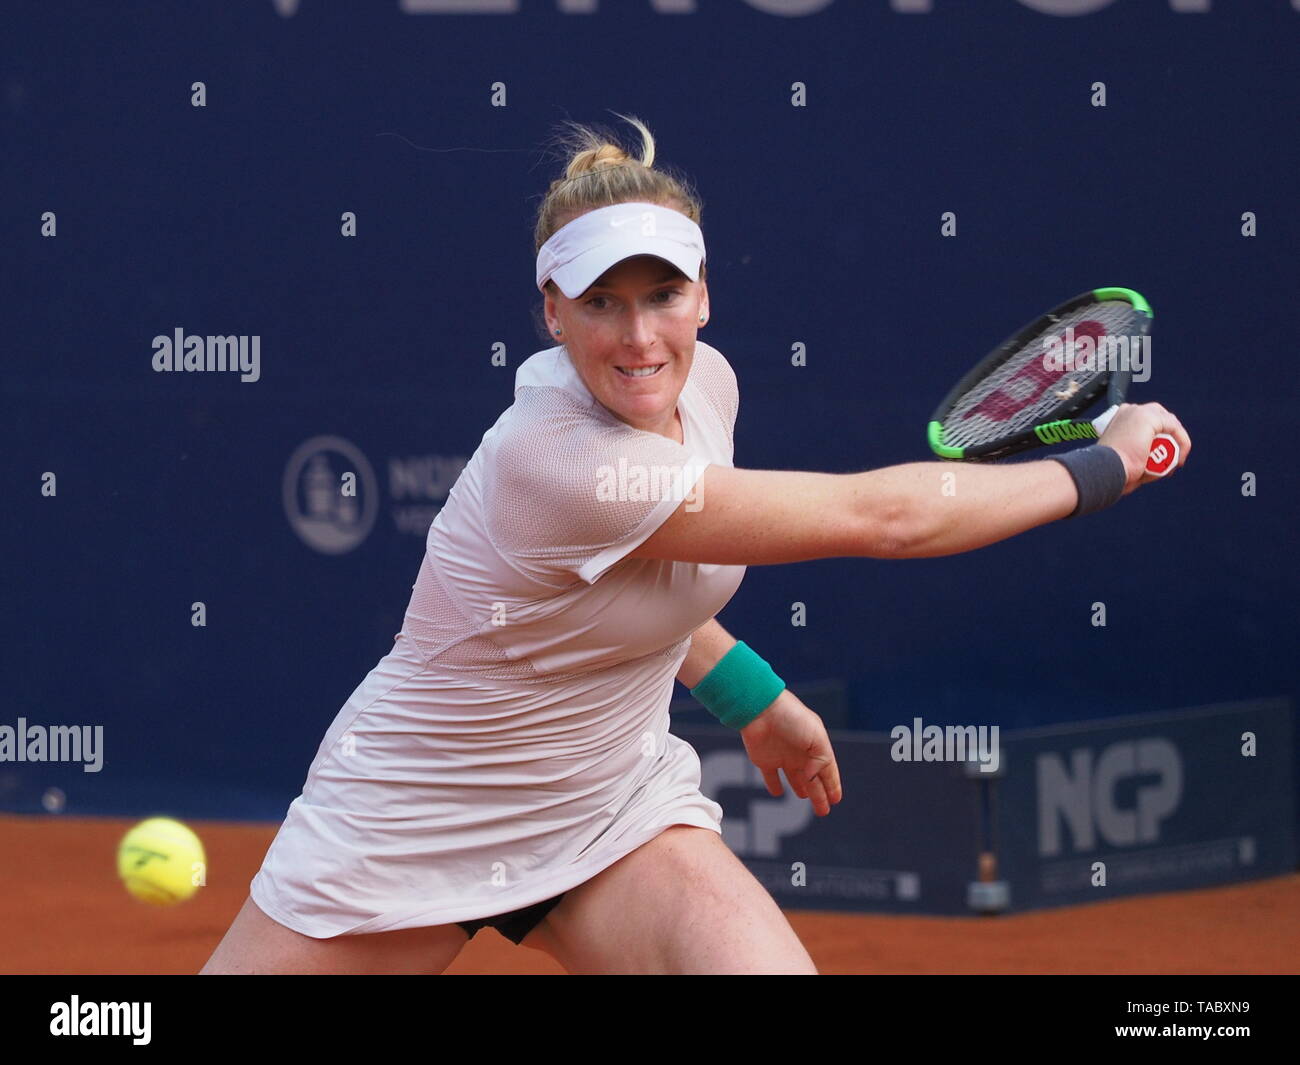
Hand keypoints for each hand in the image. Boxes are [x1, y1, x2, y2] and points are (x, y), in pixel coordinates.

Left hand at [739, 689, 842, 815]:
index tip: (836, 799)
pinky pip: (771, 776)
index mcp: (816, 746)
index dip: (832, 785)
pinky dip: (774, 786)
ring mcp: (782, 756)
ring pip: (794, 779)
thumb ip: (821, 761)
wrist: (760, 709)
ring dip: (801, 788)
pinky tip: (778, 792)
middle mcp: (800, 753)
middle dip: (819, 795)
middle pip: (812, 779)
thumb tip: (812, 780)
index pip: (827, 770)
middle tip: (823, 811)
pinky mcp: (764, 760)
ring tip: (805, 797)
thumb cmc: (792, 718)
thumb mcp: (817, 738)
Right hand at [1097, 402, 1191, 493]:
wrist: (1106, 470)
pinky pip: (1175, 428)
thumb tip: (1157, 462)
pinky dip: (1182, 444)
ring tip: (1173, 465)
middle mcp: (1130, 410)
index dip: (1160, 439)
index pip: (1150, 422)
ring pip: (1171, 424)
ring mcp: (1140, 411)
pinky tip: (1178, 459)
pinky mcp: (1150, 417)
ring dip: (1177, 444)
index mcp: (1121, 417)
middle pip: (1162, 420)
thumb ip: (1140, 452)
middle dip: (1171, 440)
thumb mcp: (1124, 457)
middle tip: (1172, 461)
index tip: (1162, 460)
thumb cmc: (1112, 470)